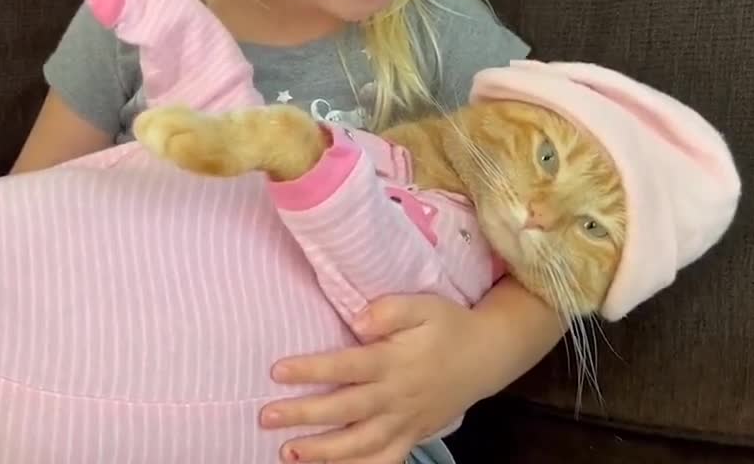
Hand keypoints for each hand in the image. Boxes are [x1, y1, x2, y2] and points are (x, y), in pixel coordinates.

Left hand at [258, 294, 490, 463]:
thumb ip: (390, 309)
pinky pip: (385, 460)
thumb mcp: (424, 305)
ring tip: (288, 452)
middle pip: (345, 409)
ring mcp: (405, 421)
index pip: (346, 366)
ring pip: (361, 443)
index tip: (277, 371)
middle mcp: (397, 396)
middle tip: (266, 416)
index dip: (312, 369)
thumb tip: (358, 319)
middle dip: (304, 415)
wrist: (486, 355)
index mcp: (394, 361)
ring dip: (324, 451)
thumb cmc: (447, 325)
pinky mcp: (412, 436)